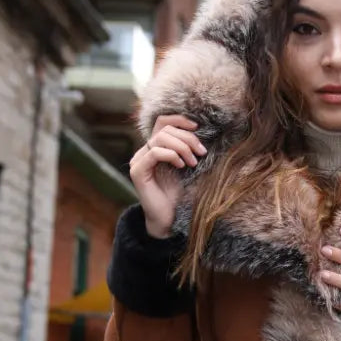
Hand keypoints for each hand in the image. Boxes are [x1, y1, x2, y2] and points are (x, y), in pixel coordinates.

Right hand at [128, 114, 206, 238]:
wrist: (169, 220)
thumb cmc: (179, 196)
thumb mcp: (188, 168)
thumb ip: (190, 150)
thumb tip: (203, 130)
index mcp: (155, 148)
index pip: (163, 122)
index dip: (180, 120)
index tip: (198, 127)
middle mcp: (144, 152)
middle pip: (164, 129)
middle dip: (187, 138)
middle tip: (201, 152)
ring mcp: (139, 161)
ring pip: (159, 138)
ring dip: (182, 147)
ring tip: (193, 162)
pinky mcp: (138, 172)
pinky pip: (154, 152)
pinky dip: (171, 155)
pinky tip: (181, 166)